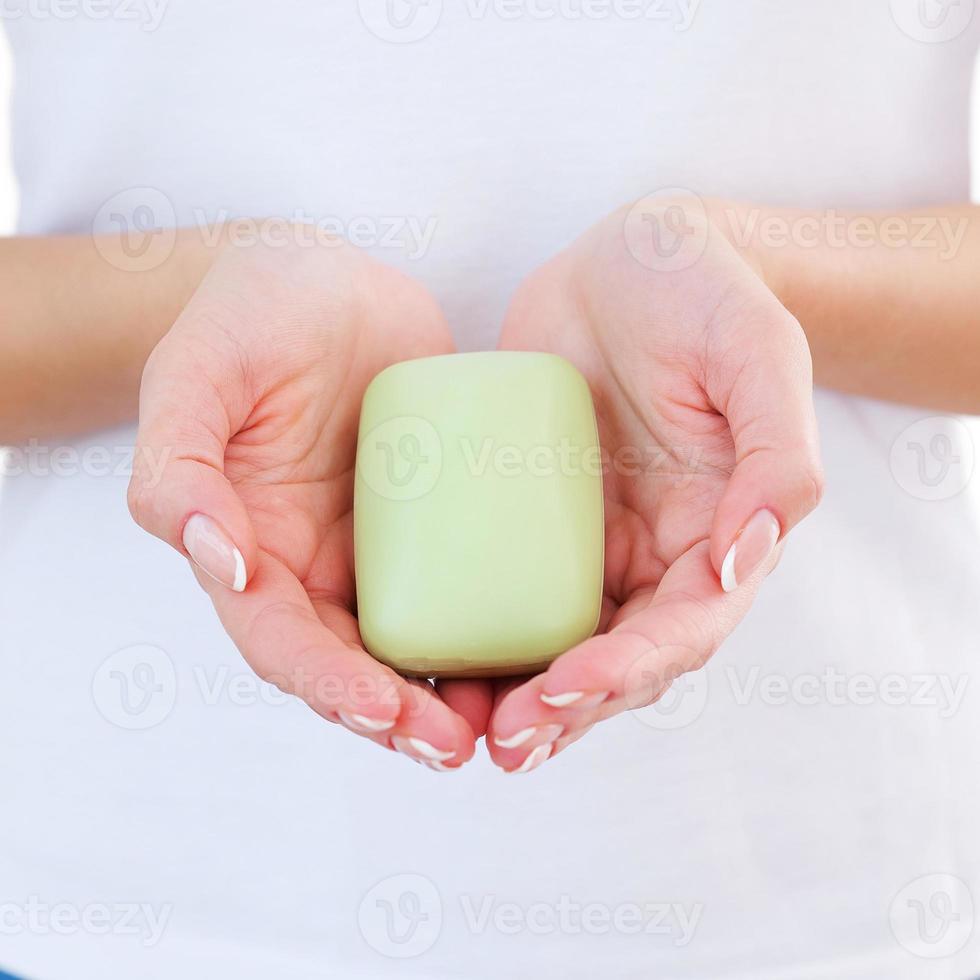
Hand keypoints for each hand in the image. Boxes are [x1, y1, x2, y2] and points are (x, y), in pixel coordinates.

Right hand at [129, 233, 490, 768]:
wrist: (323, 281)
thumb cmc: (247, 318)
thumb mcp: (195, 375)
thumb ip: (179, 467)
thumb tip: (219, 560)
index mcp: (252, 550)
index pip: (283, 643)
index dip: (329, 684)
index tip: (387, 709)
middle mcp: (316, 565)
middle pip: (355, 666)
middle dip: (401, 718)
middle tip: (460, 746)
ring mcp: (382, 548)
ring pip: (417, 642)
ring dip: (455, 691)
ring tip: (508, 718)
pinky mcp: (438, 521)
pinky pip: (467, 582)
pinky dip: (494, 623)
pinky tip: (540, 644)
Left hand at [483, 196, 823, 771]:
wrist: (631, 261)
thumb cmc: (704, 295)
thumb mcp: (756, 351)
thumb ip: (775, 452)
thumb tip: (750, 555)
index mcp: (718, 534)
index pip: (683, 628)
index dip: (629, 672)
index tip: (563, 689)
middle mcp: (654, 554)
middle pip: (615, 659)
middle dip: (563, 710)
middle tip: (501, 741)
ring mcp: (589, 540)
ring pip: (556, 641)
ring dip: (515, 695)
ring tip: (458, 727)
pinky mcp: (530, 517)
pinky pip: (502, 585)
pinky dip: (474, 630)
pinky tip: (427, 654)